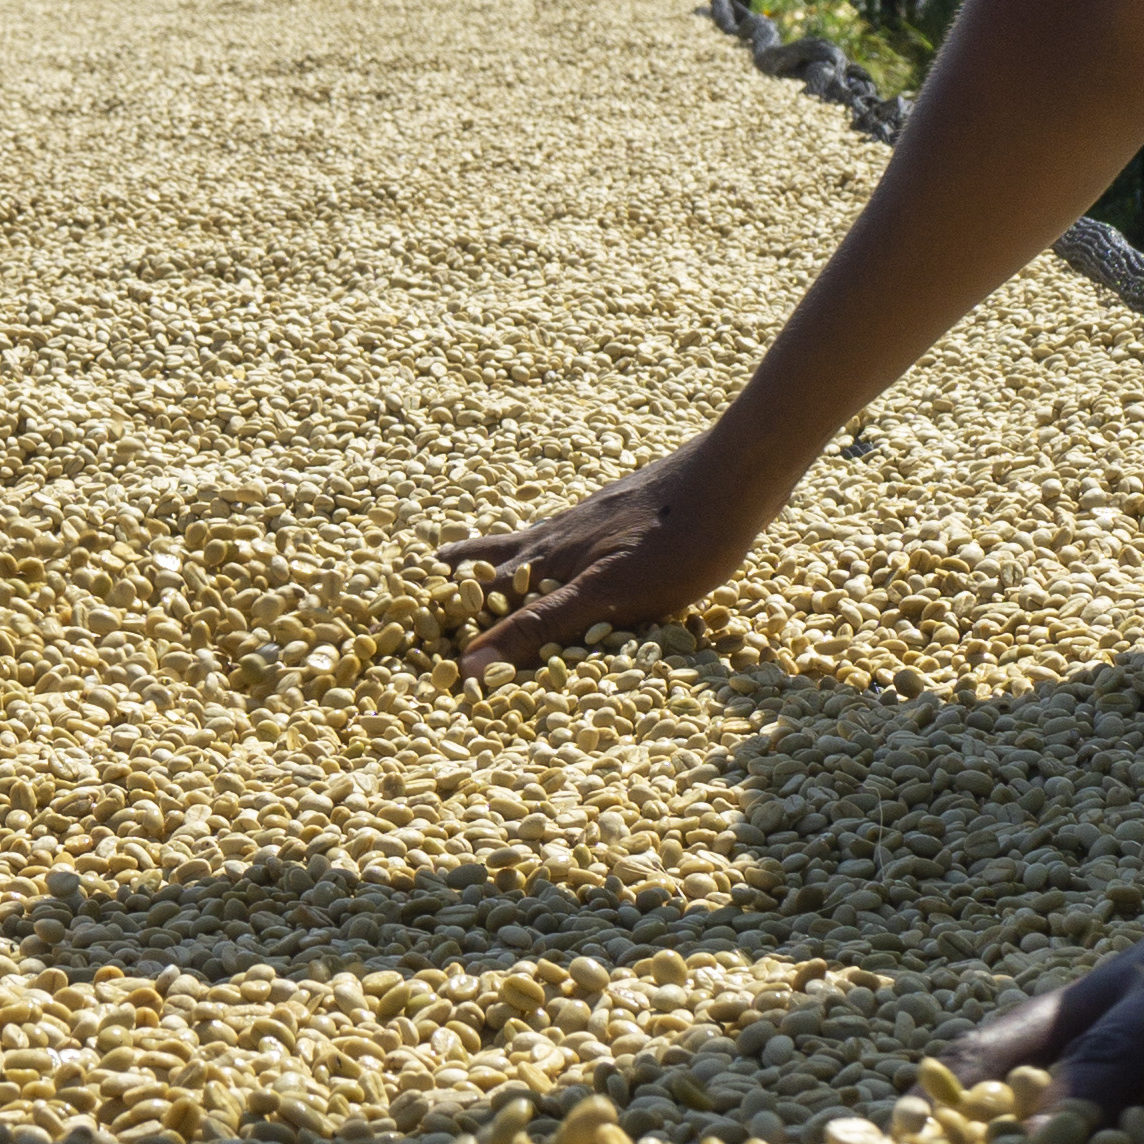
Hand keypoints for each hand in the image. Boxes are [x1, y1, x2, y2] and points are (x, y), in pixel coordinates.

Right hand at [443, 439, 768, 679]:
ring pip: (534, 542)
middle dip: (464, 570)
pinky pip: (572, 536)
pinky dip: (554, 549)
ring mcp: (592, 520)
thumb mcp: (606, 597)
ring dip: (505, 557)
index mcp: (547, 558)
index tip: (407, 617)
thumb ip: (539, 630)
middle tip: (430, 572)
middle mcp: (559, 535)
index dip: (448, 607)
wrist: (736, 475)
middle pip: (497, 555)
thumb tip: (468, 668)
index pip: (480, 589)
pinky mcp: (623, 512)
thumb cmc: (676, 542)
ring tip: (486, 559)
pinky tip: (576, 550)